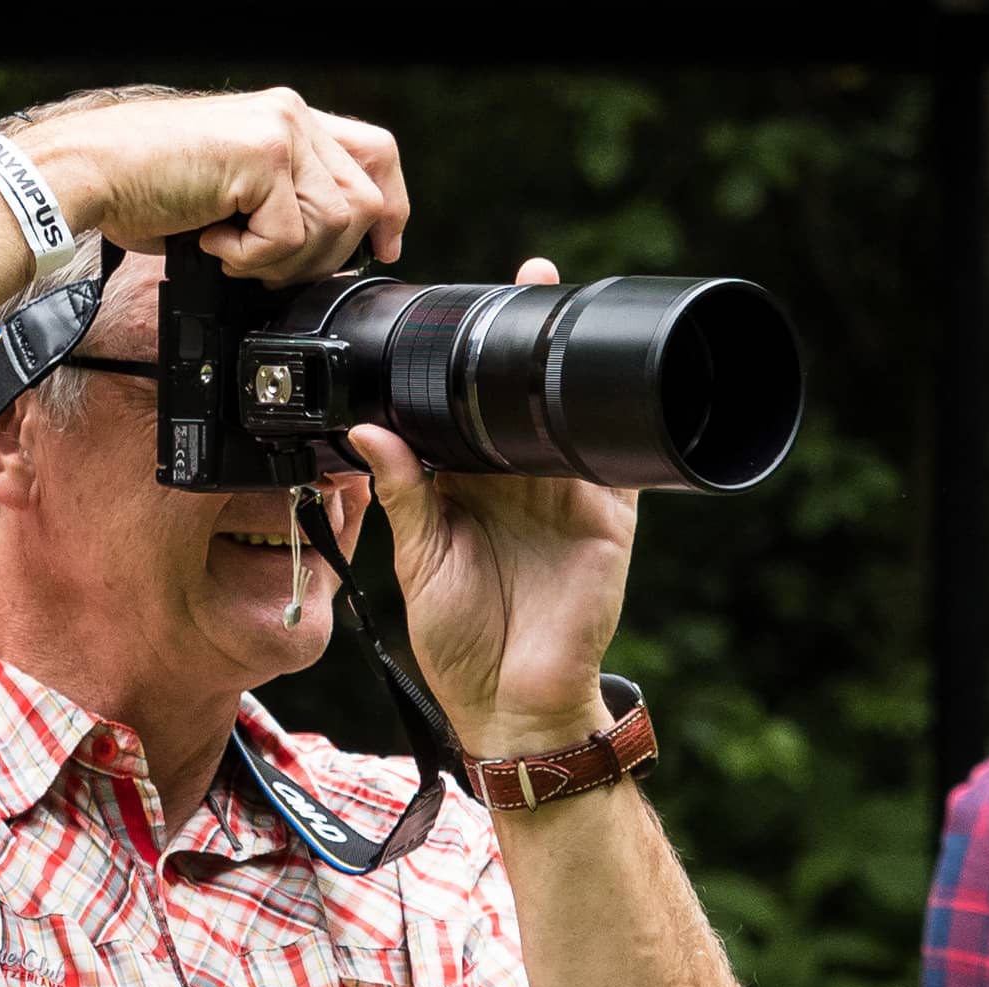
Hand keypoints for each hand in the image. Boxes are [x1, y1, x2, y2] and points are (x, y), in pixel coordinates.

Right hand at [27, 88, 409, 286]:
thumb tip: (341, 248)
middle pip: (364, 204)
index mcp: (291, 121)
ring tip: (230, 247)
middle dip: (323, 255)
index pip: (377, 155)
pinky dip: (250, 258)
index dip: (393, 207)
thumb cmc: (146, 188)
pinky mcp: (262, 156)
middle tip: (263, 262)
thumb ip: (290, 199)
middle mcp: (292, 117)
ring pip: (334, 225)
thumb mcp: (236, 191)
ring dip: (283, 260)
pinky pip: (289, 237)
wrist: (86, 174)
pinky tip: (211, 239)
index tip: (383, 248)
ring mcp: (281, 131)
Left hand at [343, 258, 638, 754]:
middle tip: (525, 279)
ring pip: (567, 417)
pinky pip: (618, 463)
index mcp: (466, 490)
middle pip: (521, 402)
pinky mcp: (606, 522)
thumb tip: (370, 430)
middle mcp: (517, 487)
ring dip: (566, 365)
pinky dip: (617, 421)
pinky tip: (612, 376)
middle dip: (525, 342)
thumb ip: (404, 494)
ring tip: (560, 304)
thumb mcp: (418, 563)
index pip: (464, 414)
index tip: (451, 313)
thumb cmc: (460, 645)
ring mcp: (567, 500)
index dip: (461, 367)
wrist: (511, 704)